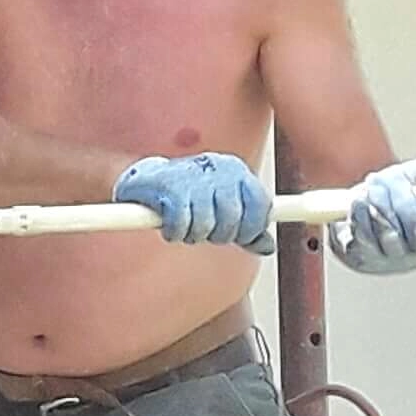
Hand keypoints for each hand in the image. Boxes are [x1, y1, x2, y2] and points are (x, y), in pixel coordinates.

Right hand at [112, 150, 273, 247]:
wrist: (147, 179)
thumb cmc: (190, 195)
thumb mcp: (224, 208)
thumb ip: (246, 227)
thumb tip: (268, 247)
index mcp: (236, 170)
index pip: (260, 205)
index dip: (252, 228)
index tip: (240, 237)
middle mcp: (218, 168)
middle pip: (232, 220)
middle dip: (219, 235)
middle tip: (206, 231)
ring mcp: (194, 177)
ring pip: (205, 226)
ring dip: (194, 235)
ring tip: (186, 226)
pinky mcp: (170, 187)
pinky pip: (181, 226)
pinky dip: (175, 233)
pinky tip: (170, 226)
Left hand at [327, 158, 415, 274]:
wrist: (355, 208)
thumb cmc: (394, 194)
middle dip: (404, 201)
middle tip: (391, 181)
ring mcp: (394, 258)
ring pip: (391, 235)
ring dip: (380, 205)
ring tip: (372, 188)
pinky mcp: (367, 258)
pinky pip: (366, 237)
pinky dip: (361, 214)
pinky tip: (359, 201)